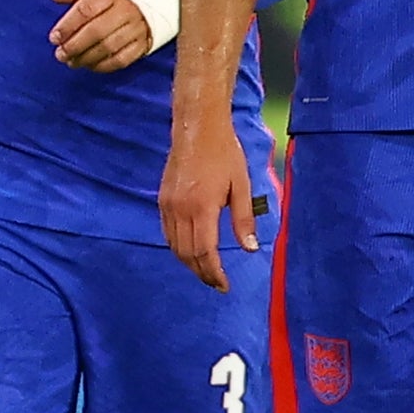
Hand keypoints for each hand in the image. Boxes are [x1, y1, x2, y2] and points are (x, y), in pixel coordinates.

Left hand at [47, 0, 155, 71]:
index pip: (85, 10)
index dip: (67, 25)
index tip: (54, 37)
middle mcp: (126, 11)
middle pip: (96, 32)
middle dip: (74, 46)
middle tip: (59, 54)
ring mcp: (136, 29)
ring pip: (108, 48)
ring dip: (86, 58)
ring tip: (71, 62)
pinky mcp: (143, 44)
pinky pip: (121, 59)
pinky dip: (103, 66)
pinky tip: (90, 65)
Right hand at [158, 122, 261, 290]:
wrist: (197, 127)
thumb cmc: (225, 153)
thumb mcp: (242, 185)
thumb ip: (244, 219)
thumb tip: (250, 249)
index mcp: (202, 207)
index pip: (205, 251)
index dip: (214, 272)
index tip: (224, 285)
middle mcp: (180, 209)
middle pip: (187, 254)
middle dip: (202, 272)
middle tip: (217, 283)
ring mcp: (168, 205)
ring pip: (174, 246)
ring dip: (189, 263)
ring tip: (206, 271)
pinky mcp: (163, 200)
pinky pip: (168, 233)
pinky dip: (179, 248)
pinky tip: (191, 250)